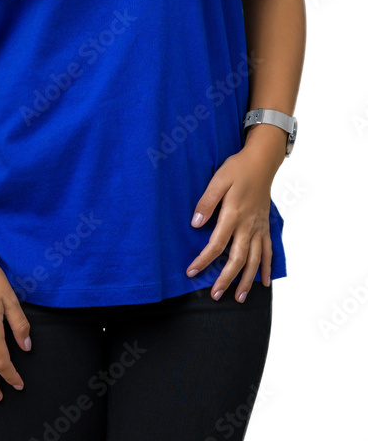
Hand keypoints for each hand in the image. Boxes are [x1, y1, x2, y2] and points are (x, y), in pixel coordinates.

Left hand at [185, 146, 275, 302]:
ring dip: (247, 281)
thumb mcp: (218, 180)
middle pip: (238, 259)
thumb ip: (207, 202)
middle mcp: (248, 226)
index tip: (192, 272)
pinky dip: (266, 268)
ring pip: (255, 260)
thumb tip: (195, 224)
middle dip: (226, 279)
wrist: (261, 162)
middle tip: (215, 295)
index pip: (217, 244)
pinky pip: (269, 251)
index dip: (204, 260)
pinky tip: (264, 282)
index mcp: (234, 214)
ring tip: (239, 298)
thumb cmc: (237, 169)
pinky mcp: (265, 227)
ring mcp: (259, 228)